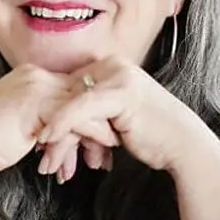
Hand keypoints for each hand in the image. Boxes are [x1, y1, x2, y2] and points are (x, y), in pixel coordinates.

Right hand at [0, 64, 115, 178]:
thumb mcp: (21, 125)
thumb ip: (42, 122)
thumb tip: (61, 137)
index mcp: (32, 75)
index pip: (74, 90)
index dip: (92, 114)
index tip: (107, 136)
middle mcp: (36, 75)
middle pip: (83, 96)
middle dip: (102, 124)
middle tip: (113, 149)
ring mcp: (36, 87)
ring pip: (83, 107)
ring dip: (100, 134)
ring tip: (106, 158)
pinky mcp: (36, 105)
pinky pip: (75, 119)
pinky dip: (91, 137)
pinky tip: (96, 155)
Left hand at [38, 56, 219, 174]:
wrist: (182, 144)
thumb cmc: (150, 135)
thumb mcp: (114, 118)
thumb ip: (91, 112)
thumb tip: (57, 120)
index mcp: (111, 66)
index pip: (70, 86)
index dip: (52, 112)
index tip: (37, 136)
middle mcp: (114, 65)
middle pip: (68, 93)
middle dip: (50, 123)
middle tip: (37, 150)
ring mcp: (118, 76)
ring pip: (71, 101)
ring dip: (53, 130)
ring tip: (42, 154)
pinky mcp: (120, 93)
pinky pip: (80, 107)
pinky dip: (61, 124)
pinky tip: (48, 138)